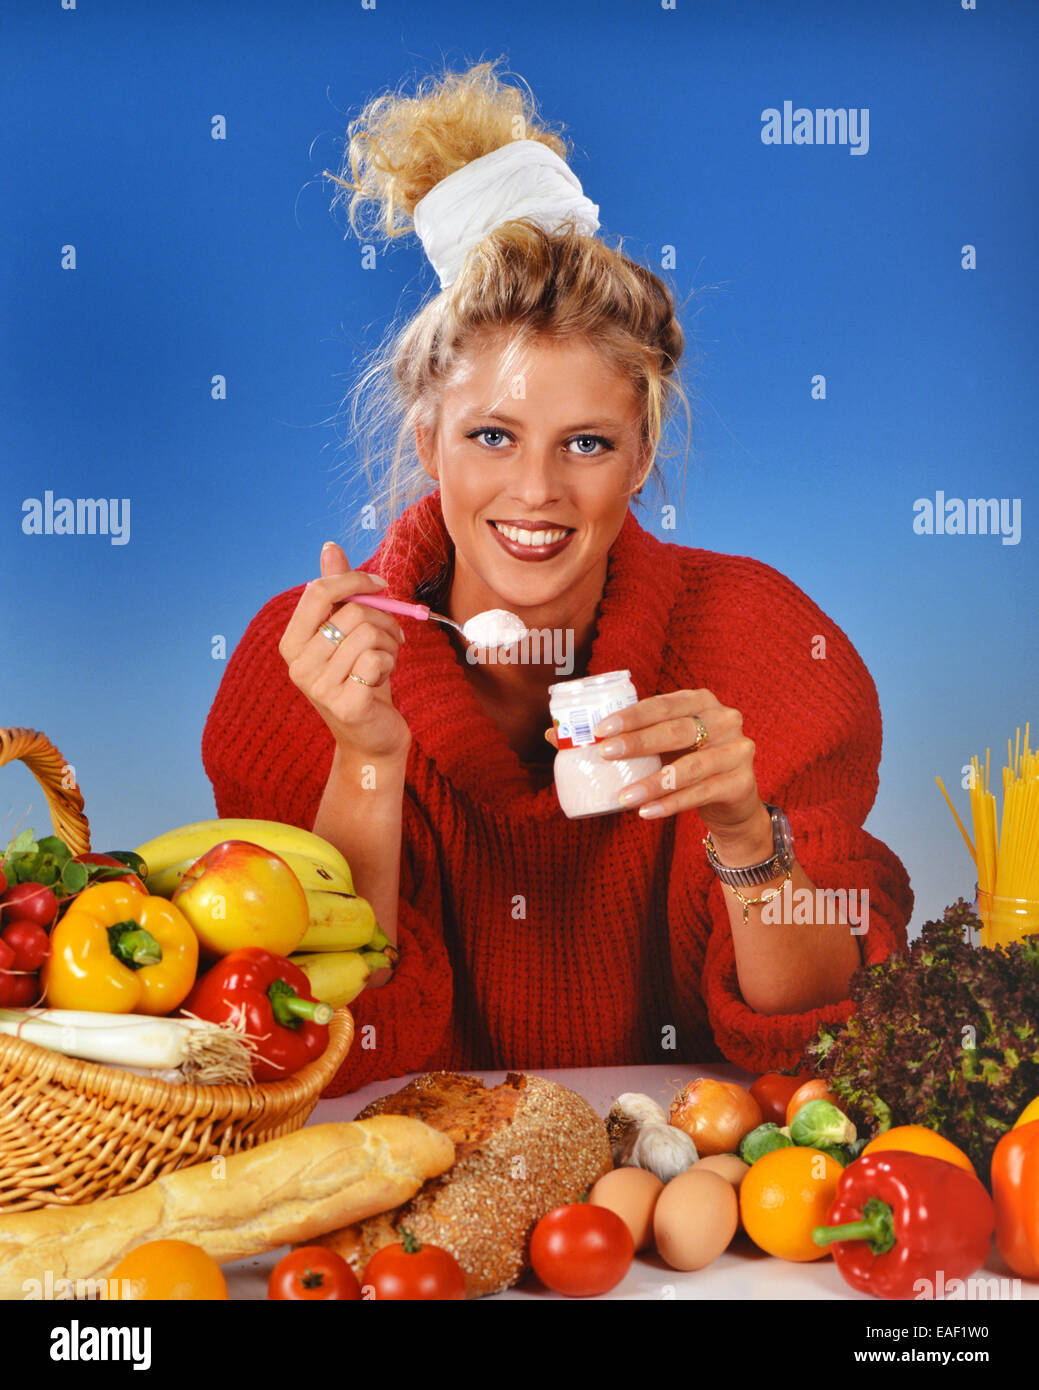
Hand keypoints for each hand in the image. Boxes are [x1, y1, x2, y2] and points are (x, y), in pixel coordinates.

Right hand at [279, 542, 411, 761]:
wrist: (372, 736)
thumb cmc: (360, 679)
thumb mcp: (347, 634)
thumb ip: (337, 593)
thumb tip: (330, 547)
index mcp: (292, 643)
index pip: (317, 591)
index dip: (354, 580)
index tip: (381, 585)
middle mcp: (298, 665)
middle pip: (351, 612)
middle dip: (384, 618)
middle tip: (394, 635)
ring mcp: (318, 687)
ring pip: (369, 634)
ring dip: (390, 643)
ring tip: (388, 658)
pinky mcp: (345, 704)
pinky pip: (377, 660)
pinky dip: (390, 663)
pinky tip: (383, 678)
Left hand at [547, 688, 762, 836]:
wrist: (731, 798)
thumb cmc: (685, 761)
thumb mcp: (658, 745)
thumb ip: (618, 738)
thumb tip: (553, 734)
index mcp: (700, 701)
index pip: (662, 703)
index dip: (631, 716)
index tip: (599, 729)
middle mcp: (724, 719)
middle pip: (676, 730)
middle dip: (638, 742)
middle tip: (604, 754)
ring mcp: (736, 750)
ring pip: (689, 767)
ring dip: (652, 782)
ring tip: (623, 797)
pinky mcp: (740, 782)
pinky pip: (700, 794)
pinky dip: (670, 804)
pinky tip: (646, 812)